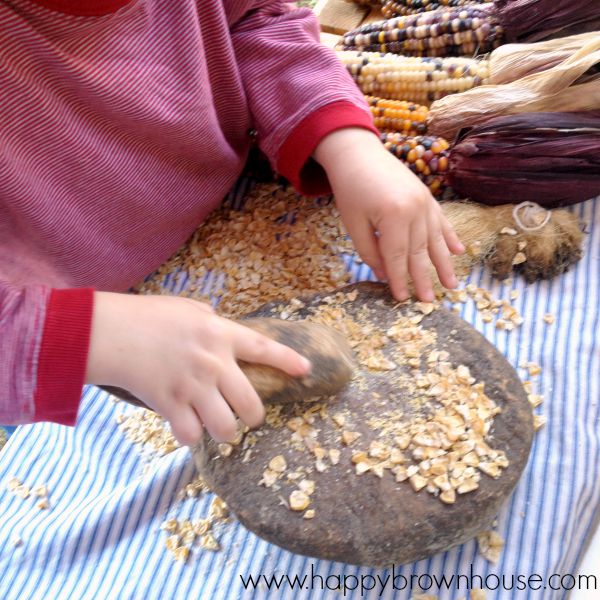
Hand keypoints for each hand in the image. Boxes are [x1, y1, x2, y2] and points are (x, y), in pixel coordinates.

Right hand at [85, 292, 310, 445]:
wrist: (111, 332)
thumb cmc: (148, 316)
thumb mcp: (188, 308)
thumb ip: (211, 321)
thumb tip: (222, 328)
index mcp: (221, 335)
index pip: (264, 349)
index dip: (288, 361)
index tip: (306, 370)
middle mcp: (214, 363)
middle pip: (251, 405)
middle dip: (254, 417)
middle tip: (247, 418)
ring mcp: (193, 387)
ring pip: (225, 428)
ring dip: (224, 432)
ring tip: (217, 426)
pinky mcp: (170, 405)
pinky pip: (191, 436)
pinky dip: (190, 436)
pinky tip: (185, 427)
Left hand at [314, 128, 463, 301]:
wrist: (358, 153)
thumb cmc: (350, 189)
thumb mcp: (353, 223)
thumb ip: (369, 251)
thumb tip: (384, 275)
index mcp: (394, 216)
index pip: (398, 257)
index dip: (399, 280)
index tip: (402, 299)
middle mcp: (415, 209)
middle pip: (420, 252)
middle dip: (424, 279)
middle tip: (429, 302)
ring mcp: (425, 202)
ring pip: (436, 239)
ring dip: (444, 264)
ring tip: (452, 285)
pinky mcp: (427, 196)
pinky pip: (441, 220)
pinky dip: (450, 237)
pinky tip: (458, 252)